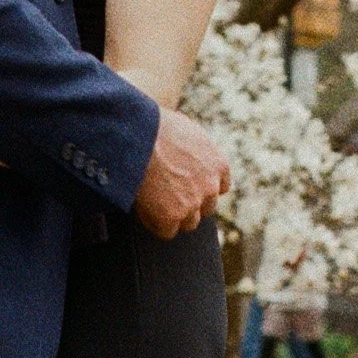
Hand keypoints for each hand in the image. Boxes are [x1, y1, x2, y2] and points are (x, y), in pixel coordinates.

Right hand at [132, 104, 229, 238]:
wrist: (137, 135)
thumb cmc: (154, 126)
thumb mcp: (186, 130)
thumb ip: (194, 149)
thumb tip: (186, 154)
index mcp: (218, 164)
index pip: (220, 187)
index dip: (202, 188)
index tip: (188, 186)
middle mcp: (210, 186)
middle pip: (206, 208)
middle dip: (190, 203)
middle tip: (167, 195)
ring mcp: (192, 203)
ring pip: (188, 222)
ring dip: (174, 216)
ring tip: (153, 203)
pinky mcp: (172, 216)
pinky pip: (167, 231)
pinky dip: (156, 224)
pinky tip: (144, 210)